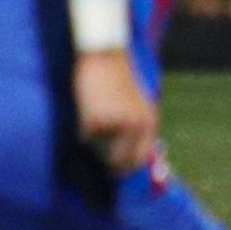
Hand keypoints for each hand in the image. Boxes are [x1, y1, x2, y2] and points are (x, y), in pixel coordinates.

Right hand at [74, 51, 158, 174]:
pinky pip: (84, 136)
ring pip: (99, 149)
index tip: (115, 173)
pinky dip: (81, 129)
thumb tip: (125, 155)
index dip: (127, 167)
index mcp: (149, 122)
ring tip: (93, 119)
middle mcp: (137, 126)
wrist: (104, 56)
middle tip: (97, 162)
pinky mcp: (96, 120)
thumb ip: (135, 127)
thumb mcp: (136, 103)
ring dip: (93, 143)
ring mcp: (117, 125)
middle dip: (108, 165)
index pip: (140, 157)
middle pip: (121, 161)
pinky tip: (85, 108)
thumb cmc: (116, 78)